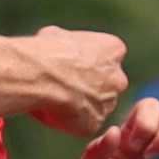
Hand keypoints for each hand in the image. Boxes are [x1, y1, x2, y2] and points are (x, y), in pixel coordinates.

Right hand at [0, 26, 135, 136]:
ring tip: (56, 99)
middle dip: (91, 86)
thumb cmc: (48, 51)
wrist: (40, 75)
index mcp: (114, 50)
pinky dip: (72, 121)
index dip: (90, 63)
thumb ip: (71, 44)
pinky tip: (55, 112)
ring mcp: (109, 103)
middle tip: (66, 85)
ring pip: (97, 106)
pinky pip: (85, 124)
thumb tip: (60, 47)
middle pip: (108, 84)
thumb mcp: (59, 34)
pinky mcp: (95, 123)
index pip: (109, 57)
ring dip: (82, 104)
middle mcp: (118, 78)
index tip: (74, 66)